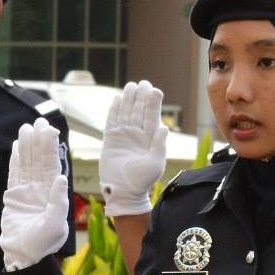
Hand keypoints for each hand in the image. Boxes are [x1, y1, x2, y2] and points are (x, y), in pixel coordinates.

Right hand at [0, 122, 70, 270]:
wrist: (23, 255)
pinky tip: (18, 147)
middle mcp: (42, 189)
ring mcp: (27, 191)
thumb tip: (60, 178)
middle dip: (39, 141)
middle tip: (38, 121)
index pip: (52, 165)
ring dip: (27, 146)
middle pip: (40, 160)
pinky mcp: (13, 197)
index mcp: (55, 193)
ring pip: (27, 164)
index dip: (50, 148)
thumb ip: (58, 201)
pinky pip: (15, 174)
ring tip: (26, 128)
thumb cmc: (42, 244)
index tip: (50, 130)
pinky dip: (16, 160)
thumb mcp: (55, 224)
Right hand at [99, 80, 166, 216]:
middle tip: (141, 83)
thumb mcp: (155, 163)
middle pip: (138, 111)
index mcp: (151, 138)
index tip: (154, 90)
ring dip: (128, 100)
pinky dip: (113, 111)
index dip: (153, 103)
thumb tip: (163, 127)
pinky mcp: (110, 141)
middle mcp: (137, 135)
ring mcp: (124, 137)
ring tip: (129, 86)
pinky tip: (116, 100)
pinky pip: (111, 122)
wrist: (124, 192)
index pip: (152, 116)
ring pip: (125, 113)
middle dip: (140, 97)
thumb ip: (159, 145)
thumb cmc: (142, 180)